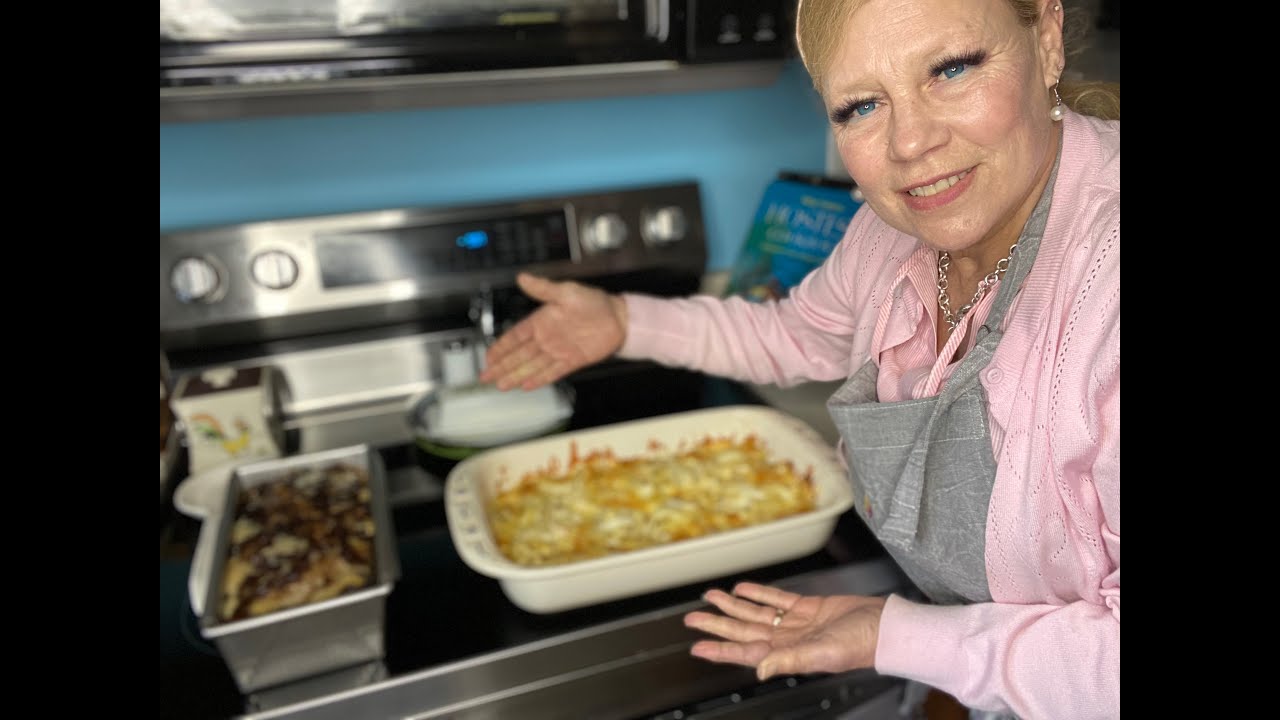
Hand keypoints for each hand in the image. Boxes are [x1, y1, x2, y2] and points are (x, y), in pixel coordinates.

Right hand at [479, 272, 627, 390]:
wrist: (618, 317)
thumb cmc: (593, 301)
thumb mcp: (567, 291)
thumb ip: (543, 288)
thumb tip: (523, 277)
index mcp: (542, 321)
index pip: (515, 336)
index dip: (501, 347)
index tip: (488, 357)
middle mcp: (547, 338)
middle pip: (519, 355)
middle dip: (502, 366)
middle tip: (485, 377)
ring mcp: (558, 351)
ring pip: (532, 366)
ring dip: (516, 375)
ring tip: (501, 385)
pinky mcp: (572, 361)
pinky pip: (552, 372)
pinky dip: (540, 379)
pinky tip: (526, 386)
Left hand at [683, 582, 886, 680]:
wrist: (885, 626)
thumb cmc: (861, 645)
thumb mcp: (822, 655)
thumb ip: (788, 660)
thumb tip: (759, 669)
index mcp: (787, 653)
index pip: (744, 652)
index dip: (720, 650)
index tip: (697, 646)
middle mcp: (787, 639)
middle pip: (743, 630)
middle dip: (717, 623)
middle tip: (693, 618)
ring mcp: (795, 623)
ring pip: (755, 613)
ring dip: (733, 605)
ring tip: (712, 596)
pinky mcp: (808, 607)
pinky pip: (777, 600)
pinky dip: (759, 594)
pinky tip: (744, 589)